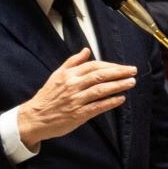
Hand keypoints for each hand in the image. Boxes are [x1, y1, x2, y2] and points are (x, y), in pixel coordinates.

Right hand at [16, 49, 135, 146]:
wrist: (34, 117)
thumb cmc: (47, 97)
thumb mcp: (57, 75)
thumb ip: (72, 62)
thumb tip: (86, 50)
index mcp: (68, 74)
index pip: (93, 66)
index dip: (110, 65)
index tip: (122, 67)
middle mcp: (73, 85)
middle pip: (99, 75)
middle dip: (118, 72)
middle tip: (133, 71)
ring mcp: (76, 100)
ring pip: (100, 90)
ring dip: (118, 85)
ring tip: (131, 82)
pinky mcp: (78, 114)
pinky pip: (97, 106)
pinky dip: (110, 102)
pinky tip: (121, 98)